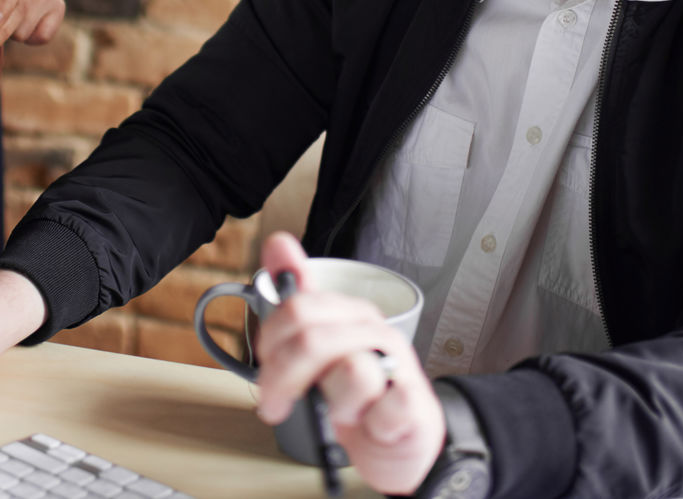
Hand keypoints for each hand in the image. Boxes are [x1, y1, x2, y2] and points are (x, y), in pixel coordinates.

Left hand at [251, 233, 445, 495]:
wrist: (402, 441)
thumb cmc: (359, 395)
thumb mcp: (320, 346)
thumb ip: (297, 299)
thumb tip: (278, 242)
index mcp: (347, 314)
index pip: (296, 309)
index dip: (270, 345)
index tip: (266, 374)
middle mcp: (373, 331)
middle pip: (313, 340)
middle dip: (285, 379)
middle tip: (279, 404)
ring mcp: (398, 363)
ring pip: (352, 372)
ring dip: (336, 405)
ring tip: (343, 413)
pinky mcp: (415, 401)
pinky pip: (388, 406)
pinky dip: (372, 423)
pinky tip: (372, 424)